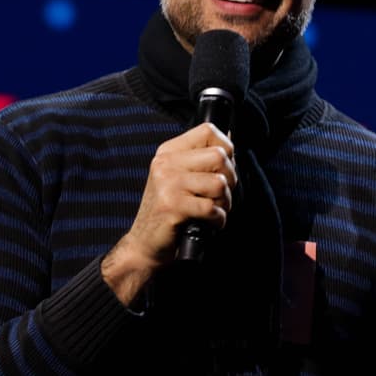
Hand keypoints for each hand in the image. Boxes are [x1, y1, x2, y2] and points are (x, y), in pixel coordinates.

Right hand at [101, 123, 235, 303]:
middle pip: (220, 157)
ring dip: (225, 202)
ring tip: (214, 210)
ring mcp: (167, 184)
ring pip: (219, 183)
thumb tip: (231, 148)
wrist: (144, 244)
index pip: (209, 131)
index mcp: (168, 152)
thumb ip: (201, 162)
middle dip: (231, 179)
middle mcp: (165, 164)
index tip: (223, 168)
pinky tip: (209, 223)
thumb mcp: (179, 178)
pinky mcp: (172, 207)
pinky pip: (212, 208)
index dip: (227, 149)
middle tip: (220, 195)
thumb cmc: (170, 212)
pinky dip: (218, 219)